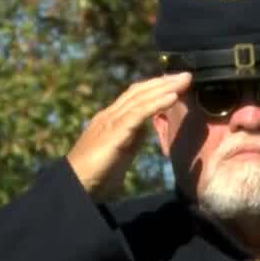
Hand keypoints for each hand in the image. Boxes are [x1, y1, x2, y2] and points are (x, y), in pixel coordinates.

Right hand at [66, 72, 191, 201]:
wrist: (74, 185)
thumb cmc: (94, 176)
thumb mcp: (119, 154)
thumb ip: (130, 140)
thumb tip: (143, 130)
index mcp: (109, 120)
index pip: (134, 97)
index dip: (154, 88)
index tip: (174, 84)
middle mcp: (109, 116)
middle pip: (139, 92)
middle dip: (163, 82)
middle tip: (185, 75)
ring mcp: (110, 121)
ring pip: (140, 98)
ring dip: (165, 88)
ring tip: (184, 81)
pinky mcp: (114, 131)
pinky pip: (138, 113)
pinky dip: (157, 103)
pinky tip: (173, 97)